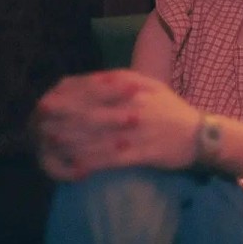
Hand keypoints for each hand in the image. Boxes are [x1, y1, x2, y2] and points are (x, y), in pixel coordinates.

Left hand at [35, 70, 200, 178]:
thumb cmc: (172, 109)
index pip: (95, 88)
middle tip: (41, 123)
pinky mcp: (144, 154)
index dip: (69, 95)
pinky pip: (112, 160)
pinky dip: (92, 162)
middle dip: (64, 118)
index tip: (49, 99)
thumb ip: (123, 80)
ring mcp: (139, 132)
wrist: (201, 134)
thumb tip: (91, 78)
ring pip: (97, 137)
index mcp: (136, 89)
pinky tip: (76, 165)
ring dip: (72, 141)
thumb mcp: (151, 85)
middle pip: (91, 112)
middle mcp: (135, 107)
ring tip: (52, 143)